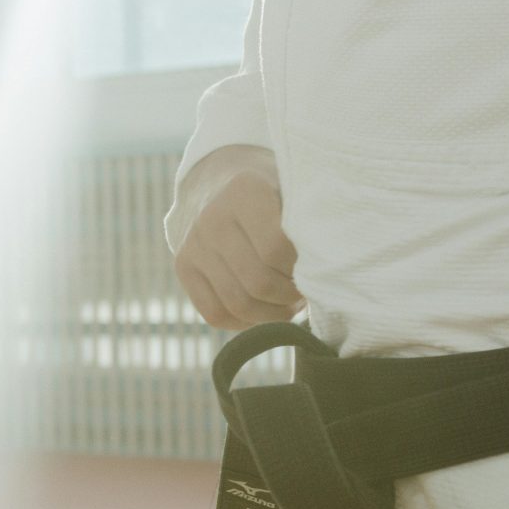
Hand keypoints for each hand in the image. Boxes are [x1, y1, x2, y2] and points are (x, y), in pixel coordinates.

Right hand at [171, 145, 304, 329]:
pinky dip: (245, 323)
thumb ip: (311, 226)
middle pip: (258, 282)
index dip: (303, 270)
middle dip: (290, 297)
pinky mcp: (183, 266)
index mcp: (245, 190)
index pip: (276, 249)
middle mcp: (212, 217)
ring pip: (238, 304)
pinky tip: (263, 309)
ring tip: (289, 303)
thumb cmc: (279, 196)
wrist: (227, 185)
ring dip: (272, 315)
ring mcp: (193, 243)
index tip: (317, 269)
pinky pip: (215, 313)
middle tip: (305, 292)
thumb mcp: (297, 195)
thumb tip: (325, 277)